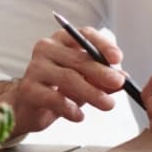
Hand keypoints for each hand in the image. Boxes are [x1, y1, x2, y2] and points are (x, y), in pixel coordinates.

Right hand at [0, 26, 127, 136]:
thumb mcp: (85, 82)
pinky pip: (53, 98)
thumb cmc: (58, 89)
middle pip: (78, 59)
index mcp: (62, 40)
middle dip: (101, 72)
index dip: (102, 44)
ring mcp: (35, 68)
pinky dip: (70, 108)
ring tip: (107, 105)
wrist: (28, 108)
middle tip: (119, 84)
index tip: (117, 58)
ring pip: (68, 78)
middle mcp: (47, 48)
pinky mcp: (28, 89)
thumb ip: (102, 79)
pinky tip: (80, 116)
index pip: (84, 34)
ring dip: (91, 92)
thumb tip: (123, 78)